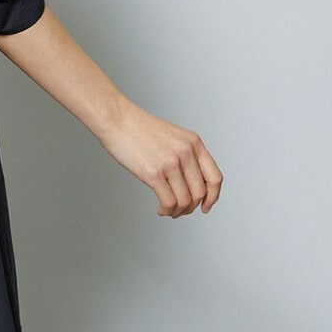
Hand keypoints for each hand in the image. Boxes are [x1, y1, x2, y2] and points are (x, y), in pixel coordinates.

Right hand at [100, 102, 222, 216]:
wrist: (117, 119)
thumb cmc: (139, 128)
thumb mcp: (173, 136)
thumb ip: (185, 154)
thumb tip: (189, 181)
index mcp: (194, 143)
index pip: (215, 178)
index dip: (213, 197)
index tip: (206, 206)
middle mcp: (186, 153)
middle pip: (200, 193)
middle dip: (191, 207)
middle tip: (180, 210)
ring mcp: (171, 163)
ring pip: (185, 201)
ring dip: (178, 211)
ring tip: (168, 211)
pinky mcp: (153, 173)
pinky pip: (169, 201)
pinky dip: (166, 210)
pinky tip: (160, 209)